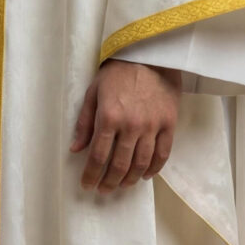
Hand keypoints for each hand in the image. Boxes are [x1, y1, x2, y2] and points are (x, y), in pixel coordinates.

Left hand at [69, 58, 180, 192]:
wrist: (149, 53)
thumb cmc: (117, 71)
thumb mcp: (94, 91)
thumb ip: (84, 122)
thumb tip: (75, 149)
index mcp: (109, 117)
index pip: (98, 156)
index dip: (91, 175)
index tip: (87, 185)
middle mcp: (131, 126)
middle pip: (119, 165)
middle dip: (109, 182)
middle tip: (103, 190)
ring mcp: (152, 126)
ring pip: (141, 164)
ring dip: (130, 179)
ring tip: (122, 185)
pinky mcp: (169, 123)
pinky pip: (163, 154)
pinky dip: (154, 169)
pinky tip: (145, 175)